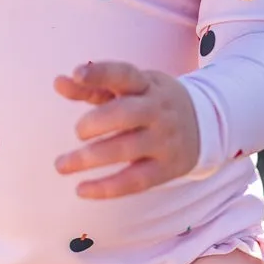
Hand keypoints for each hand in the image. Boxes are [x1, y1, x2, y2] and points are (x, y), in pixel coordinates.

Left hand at [53, 61, 199, 198]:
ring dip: (91, 158)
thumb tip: (58, 82)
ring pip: (127, 149)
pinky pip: (136, 180)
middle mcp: (158, 110)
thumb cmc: (153, 103)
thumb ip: (92, 87)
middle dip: (95, 123)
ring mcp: (164, 139)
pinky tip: (82, 190)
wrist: (206, 123)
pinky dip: (107, 188)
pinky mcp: (167, 167)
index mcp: (147, 85)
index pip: (124, 74)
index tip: (76, 74)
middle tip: (77, 132)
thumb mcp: (129, 89)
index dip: (100, 73)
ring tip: (62, 165)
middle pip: (126, 114)